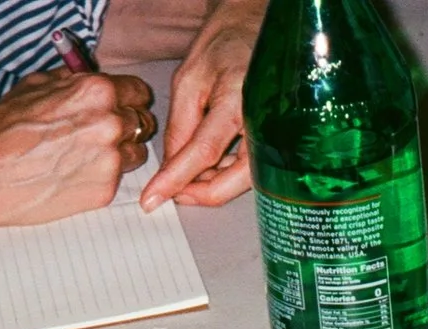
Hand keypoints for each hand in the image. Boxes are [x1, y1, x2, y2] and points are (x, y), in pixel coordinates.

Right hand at [0, 67, 156, 230]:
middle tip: (102, 134)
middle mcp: (110, 123)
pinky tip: (77, 174)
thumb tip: (89, 79)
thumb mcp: (35, 85)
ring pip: (137, 153)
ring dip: (120, 153)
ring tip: (88, 156)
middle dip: (126, 126)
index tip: (121, 107)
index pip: (138, 92)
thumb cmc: (3, 130)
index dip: (128, 99)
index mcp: (97, 91)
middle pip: (142, 122)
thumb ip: (72, 81)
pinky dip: (104, 177)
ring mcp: (111, 159)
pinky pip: (119, 180)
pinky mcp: (105, 189)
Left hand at [140, 0, 259, 210]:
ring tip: (188, 171)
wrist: (254, 31)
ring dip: (213, 183)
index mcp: (237, 101)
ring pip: (244, 180)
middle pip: (233, 179)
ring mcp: (274, 133)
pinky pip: (251, 169)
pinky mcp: (274, 140)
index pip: (203, 152)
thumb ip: (179, 126)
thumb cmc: (222, 46)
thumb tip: (171, 169)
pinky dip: (226, 172)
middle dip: (200, 192)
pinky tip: (207, 163)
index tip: (152, 199)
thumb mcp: (188, 80)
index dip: (176, 180)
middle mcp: (263, 122)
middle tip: (173, 192)